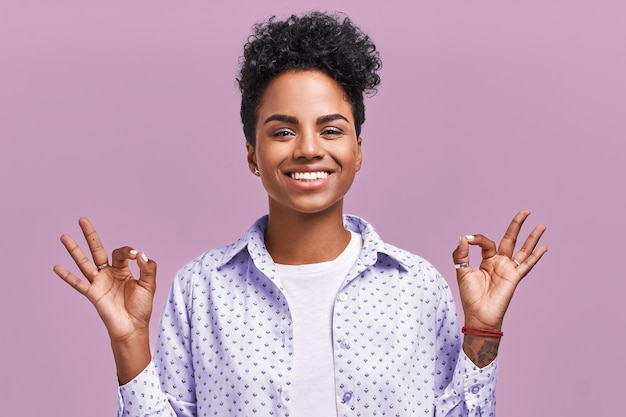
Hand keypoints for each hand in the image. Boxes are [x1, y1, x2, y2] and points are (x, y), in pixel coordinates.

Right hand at [53, 217, 156, 343]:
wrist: (132, 327)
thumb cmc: (141, 307)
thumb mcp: (149, 284)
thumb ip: (147, 268)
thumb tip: (140, 253)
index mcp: (122, 270)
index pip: (121, 253)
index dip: (128, 251)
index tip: (135, 255)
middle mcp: (108, 274)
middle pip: (97, 250)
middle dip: (90, 235)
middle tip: (82, 220)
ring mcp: (99, 283)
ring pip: (84, 262)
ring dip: (74, 250)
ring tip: (64, 236)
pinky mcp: (93, 294)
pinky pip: (78, 283)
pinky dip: (67, 276)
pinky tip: (56, 267)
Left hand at [452, 209, 546, 330]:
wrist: (479, 314)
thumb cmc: (470, 296)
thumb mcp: (462, 271)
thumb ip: (461, 254)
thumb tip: (463, 237)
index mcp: (487, 260)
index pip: (487, 242)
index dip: (478, 238)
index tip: (469, 240)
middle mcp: (500, 262)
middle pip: (510, 239)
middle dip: (517, 225)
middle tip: (526, 211)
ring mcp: (509, 269)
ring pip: (523, 249)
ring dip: (532, 238)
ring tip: (541, 225)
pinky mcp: (514, 277)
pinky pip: (526, 265)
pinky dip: (535, 256)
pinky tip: (544, 247)